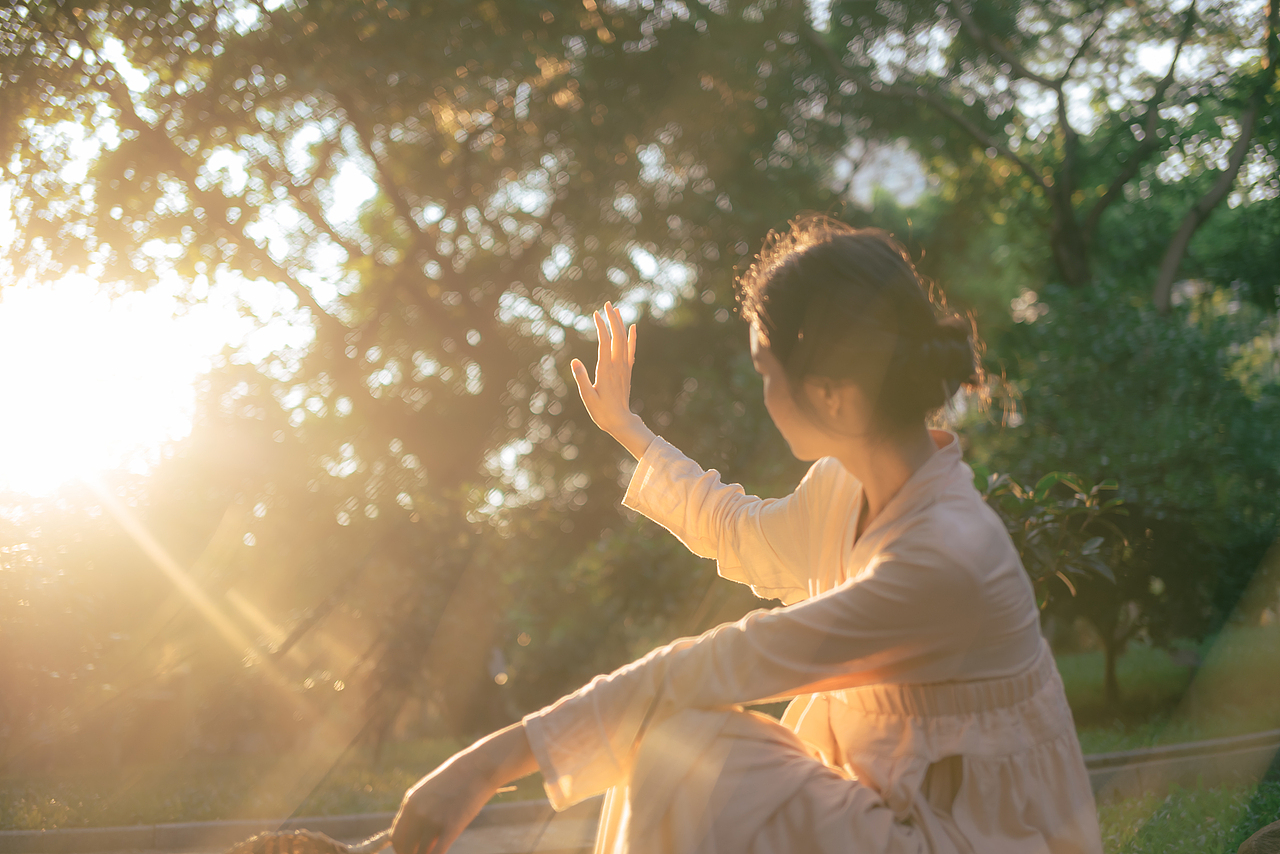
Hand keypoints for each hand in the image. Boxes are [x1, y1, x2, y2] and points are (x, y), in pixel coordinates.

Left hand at [390, 750, 496, 853]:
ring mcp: (433, 819)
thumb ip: (420, 811)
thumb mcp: (432, 792)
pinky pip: (437, 853)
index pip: (396, 837)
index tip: (411, 852)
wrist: (479, 767)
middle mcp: (417, 812)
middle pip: (404, 847)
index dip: (402, 849)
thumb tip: (417, 836)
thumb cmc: (457, 779)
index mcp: (410, 802)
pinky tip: (442, 853)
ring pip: (421, 853)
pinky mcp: (451, 826)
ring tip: (435, 851)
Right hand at [571, 302, 655, 459]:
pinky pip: (631, 350)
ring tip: (616, 310)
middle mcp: (617, 365)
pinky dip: (632, 338)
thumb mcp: (588, 397)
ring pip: (624, 341)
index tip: (595, 314)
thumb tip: (575, 361)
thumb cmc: (601, 411)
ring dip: (620, 324)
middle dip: (612, 319)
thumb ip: (582, 378)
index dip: (601, 327)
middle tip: (607, 304)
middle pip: (617, 337)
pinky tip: (633, 327)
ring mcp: (624, 367)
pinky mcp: (627, 371)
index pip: (604, 342)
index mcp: (606, 370)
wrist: (620, 421)